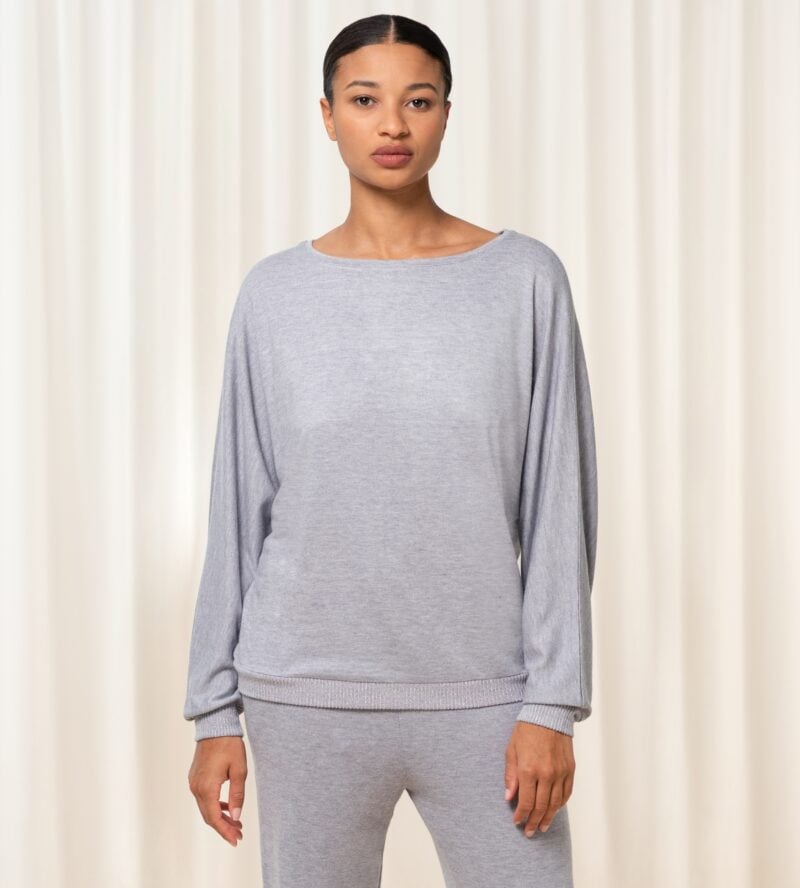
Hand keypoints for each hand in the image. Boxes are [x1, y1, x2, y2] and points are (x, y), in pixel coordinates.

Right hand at [188, 736, 246, 846]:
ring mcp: (194, 782)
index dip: (225, 831)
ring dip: (219, 817)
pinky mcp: (195, 777)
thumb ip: (237, 795)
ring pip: (205, 808)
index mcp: (207, 788)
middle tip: (239, 834)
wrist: (215, 725)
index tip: (236, 840)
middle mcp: (196, 788)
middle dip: (224, 827)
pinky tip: (226, 807)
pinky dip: (214, 806)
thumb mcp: (239, 770)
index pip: (214, 818)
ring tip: (236, 823)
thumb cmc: (229, 745)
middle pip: (208, 816)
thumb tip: (236, 816)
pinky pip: (203, 798)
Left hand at [504, 722, 574, 836]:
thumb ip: (510, 775)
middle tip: (529, 831)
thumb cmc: (526, 730)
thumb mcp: (511, 750)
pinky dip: (560, 804)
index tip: (517, 822)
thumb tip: (508, 797)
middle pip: (541, 807)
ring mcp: (560, 772)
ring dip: (548, 817)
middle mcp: (546, 774)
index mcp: (528, 770)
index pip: (526, 802)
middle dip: (534, 821)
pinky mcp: (570, 769)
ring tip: (542, 826)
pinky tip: (555, 810)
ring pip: (556, 803)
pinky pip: (566, 793)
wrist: (548, 714)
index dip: (521, 815)